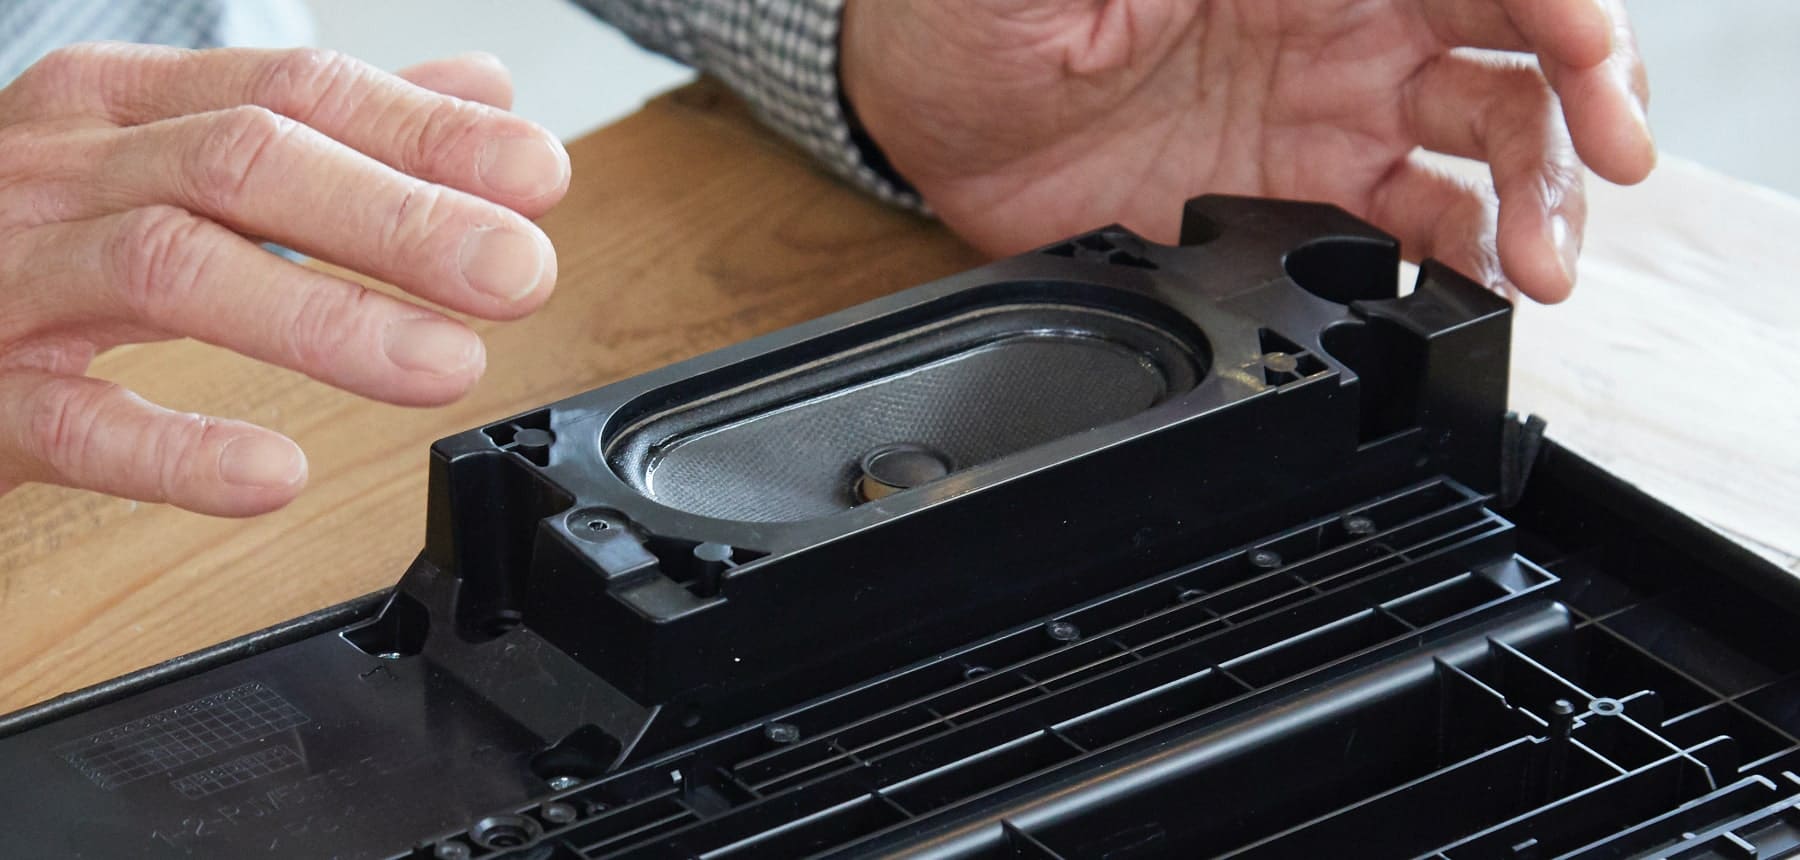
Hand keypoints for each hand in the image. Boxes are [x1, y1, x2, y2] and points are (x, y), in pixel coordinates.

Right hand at [0, 44, 568, 515]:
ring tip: (445, 364)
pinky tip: (270, 475)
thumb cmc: (19, 232)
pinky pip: (68, 419)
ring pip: (170, 267)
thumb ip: (322, 131)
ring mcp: (9, 275)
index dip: (424, 136)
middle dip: (397, 216)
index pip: (295, 94)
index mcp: (123, 109)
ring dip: (321, 317)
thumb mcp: (164, 154)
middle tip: (518, 271)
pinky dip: (172, 447)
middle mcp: (67, 171)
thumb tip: (476, 94)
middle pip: (247, 165)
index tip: (537, 175)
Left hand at [842, 0, 1653, 302]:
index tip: (1581, 55)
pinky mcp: (1285, 197)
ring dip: (1533, 197)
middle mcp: (1339, 16)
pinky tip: (1479, 286)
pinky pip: (1404, 226)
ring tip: (1542, 267)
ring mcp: (1319, 109)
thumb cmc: (970, 4)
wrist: (917, 112)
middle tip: (1609, 170)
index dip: (1553, 4)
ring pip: (1478, 142)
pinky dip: (1457, 258)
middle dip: (1580, 100)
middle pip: (1512, 43)